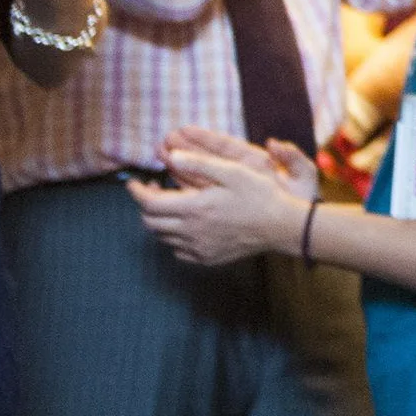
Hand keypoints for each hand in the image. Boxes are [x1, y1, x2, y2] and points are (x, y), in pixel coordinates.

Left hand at [129, 129, 317, 266]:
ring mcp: (199, 248)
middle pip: (150, 222)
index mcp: (195, 208)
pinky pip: (178, 250)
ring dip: (158, 220)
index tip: (133, 182)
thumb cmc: (260, 194)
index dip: (136, 191)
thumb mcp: (232, 171)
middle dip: (145, 204)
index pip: (149, 203)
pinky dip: (173, 237)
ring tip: (169, 203)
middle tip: (153, 188)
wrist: (281, 226)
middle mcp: (192, 232)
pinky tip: (186, 224)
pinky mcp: (207, 258)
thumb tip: (171, 157)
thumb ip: (199, 164)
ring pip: (162, 237)